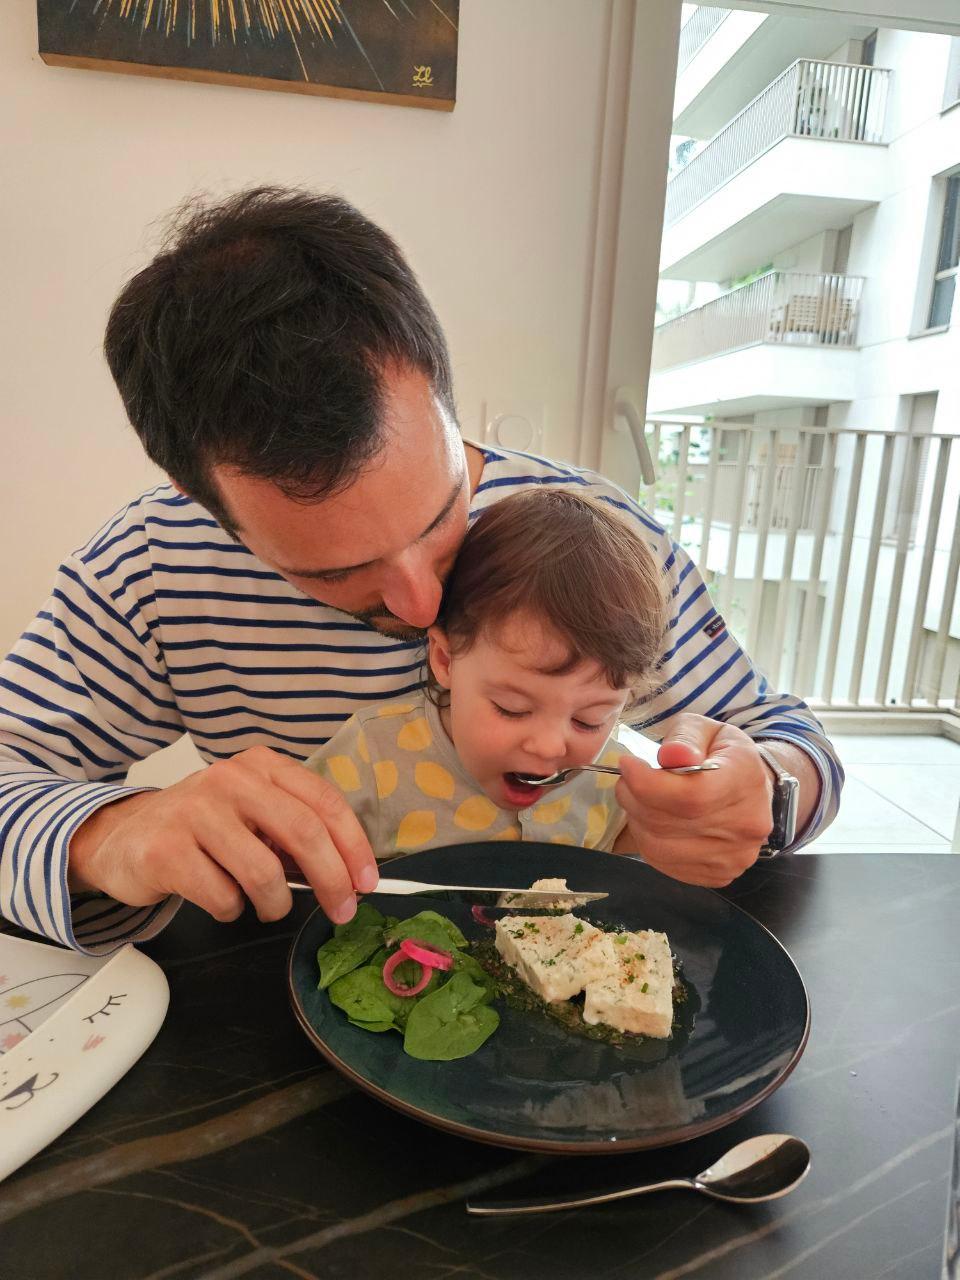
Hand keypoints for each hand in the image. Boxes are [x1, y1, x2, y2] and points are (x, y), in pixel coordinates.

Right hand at [68, 745, 377, 924]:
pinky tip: (220, 899)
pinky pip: (224, 897)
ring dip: (276, 904)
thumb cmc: (203, 828)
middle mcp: (229, 779)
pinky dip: (232, 910)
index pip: (324, 802)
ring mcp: (195, 812)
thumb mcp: (252, 812)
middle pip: (304, 833)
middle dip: (333, 880)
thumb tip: (350, 873)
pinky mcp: (166, 850)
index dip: (354, 846)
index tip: (368, 882)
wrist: (123, 837)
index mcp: (260, 765)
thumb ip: (295, 829)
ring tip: (266, 906)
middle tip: (342, 911)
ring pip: (265, 873)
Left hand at [613, 714, 771, 886]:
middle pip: (670, 823)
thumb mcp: (705, 730)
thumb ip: (685, 738)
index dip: (648, 784)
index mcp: (746, 780)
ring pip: (660, 848)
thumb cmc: (723, 754)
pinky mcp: (719, 875)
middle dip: (634, 798)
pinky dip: (647, 841)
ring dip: (636, 821)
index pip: (692, 796)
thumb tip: (672, 755)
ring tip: (638, 799)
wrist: (753, 790)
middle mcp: (746, 825)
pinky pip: (664, 864)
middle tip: (626, 780)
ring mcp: (734, 857)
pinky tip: (652, 821)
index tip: (627, 765)